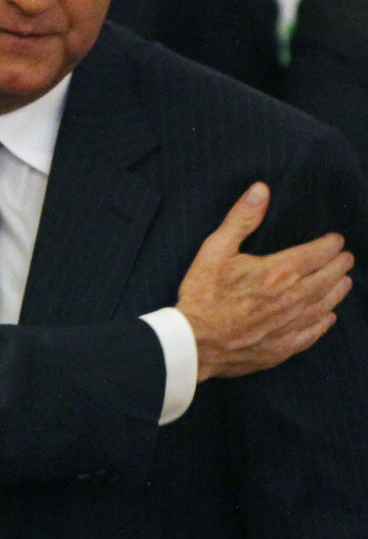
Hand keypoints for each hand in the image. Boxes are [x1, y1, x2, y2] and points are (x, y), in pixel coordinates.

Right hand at [176, 182, 353, 380]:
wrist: (193, 343)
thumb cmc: (202, 295)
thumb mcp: (215, 249)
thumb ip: (242, 219)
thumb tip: (261, 190)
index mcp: (277, 272)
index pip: (317, 254)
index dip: (331, 245)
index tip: (336, 240)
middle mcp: (290, 299)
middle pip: (327, 279)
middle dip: (340, 266)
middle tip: (346, 259)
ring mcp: (289, 326)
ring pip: (324, 305)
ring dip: (337, 291)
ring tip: (345, 282)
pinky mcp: (282, 348)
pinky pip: (312, 333)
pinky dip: (324, 323)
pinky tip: (327, 317)